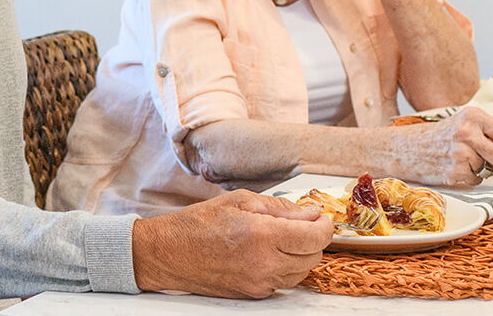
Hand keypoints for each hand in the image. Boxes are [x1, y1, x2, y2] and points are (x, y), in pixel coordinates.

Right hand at [132, 189, 332, 297]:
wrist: (168, 253)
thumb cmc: (197, 224)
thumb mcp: (238, 201)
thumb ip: (279, 207)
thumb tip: (309, 212)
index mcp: (263, 235)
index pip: (317, 236)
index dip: (324, 225)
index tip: (319, 217)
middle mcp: (265, 263)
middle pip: (314, 256)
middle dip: (312, 239)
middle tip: (297, 225)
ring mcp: (260, 282)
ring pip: (302, 272)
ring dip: (299, 255)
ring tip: (280, 240)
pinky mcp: (254, 293)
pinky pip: (283, 282)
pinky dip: (283, 268)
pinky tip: (266, 254)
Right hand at [386, 106, 492, 186]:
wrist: (403, 148)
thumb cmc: (435, 136)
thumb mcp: (461, 121)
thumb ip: (486, 129)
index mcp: (473, 116)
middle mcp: (467, 133)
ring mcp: (461, 154)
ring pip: (491, 170)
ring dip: (484, 170)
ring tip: (466, 161)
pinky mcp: (455, 173)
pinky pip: (477, 180)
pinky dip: (471, 178)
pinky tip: (457, 168)